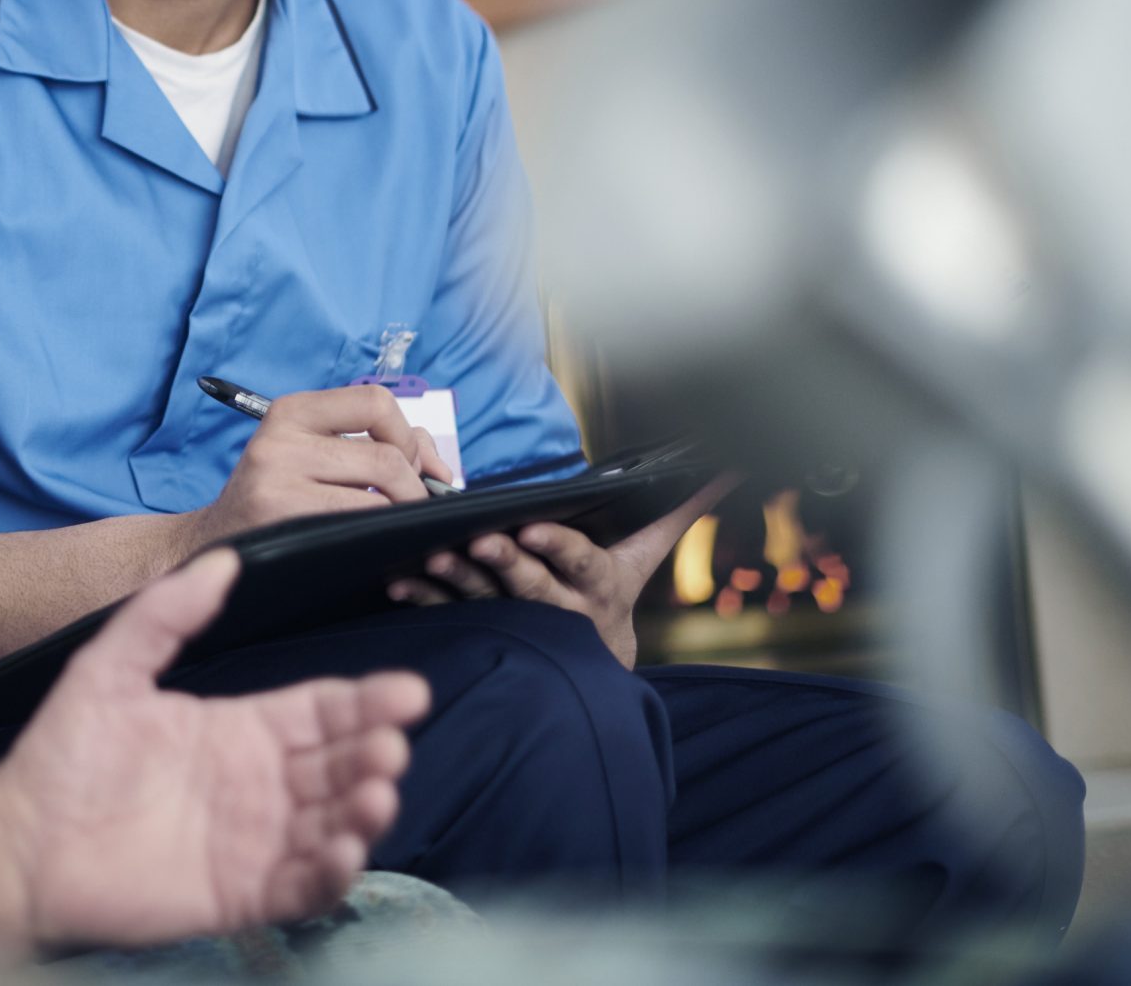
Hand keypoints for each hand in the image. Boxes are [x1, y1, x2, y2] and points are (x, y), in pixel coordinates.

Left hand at [0, 550, 426, 953]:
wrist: (19, 842)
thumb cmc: (62, 755)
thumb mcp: (109, 667)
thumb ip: (166, 612)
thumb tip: (225, 558)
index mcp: (238, 727)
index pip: (320, 709)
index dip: (366, 700)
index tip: (407, 690)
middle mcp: (258, 784)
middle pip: (339, 764)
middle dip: (375, 752)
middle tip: (389, 744)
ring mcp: (255, 842)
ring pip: (334, 823)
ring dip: (365, 810)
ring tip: (375, 793)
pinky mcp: (242, 895)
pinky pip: (303, 887)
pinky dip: (332, 872)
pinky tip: (342, 850)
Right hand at [179, 386, 451, 559]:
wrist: (216, 545)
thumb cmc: (278, 501)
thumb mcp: (313, 456)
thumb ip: (377, 445)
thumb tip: (439, 466)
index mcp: (291, 411)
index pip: (375, 401)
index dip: (407, 435)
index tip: (411, 465)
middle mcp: (280, 437)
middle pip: (387, 455)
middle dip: (415, 488)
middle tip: (408, 510)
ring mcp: (277, 478)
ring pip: (381, 491)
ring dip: (402, 515)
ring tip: (391, 528)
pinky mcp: (282, 517)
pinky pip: (362, 523)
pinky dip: (382, 535)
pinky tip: (371, 544)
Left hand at [387, 475, 736, 667]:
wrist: (592, 665)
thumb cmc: (612, 589)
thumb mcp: (648, 552)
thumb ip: (680, 507)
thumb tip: (731, 464)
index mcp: (599, 585)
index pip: (581, 562)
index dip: (556, 548)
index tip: (530, 529)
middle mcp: (560, 609)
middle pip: (530, 587)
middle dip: (505, 564)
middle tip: (479, 541)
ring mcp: (519, 624)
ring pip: (487, 603)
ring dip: (456, 581)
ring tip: (430, 559)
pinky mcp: (484, 631)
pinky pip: (450, 615)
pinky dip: (424, 599)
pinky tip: (399, 582)